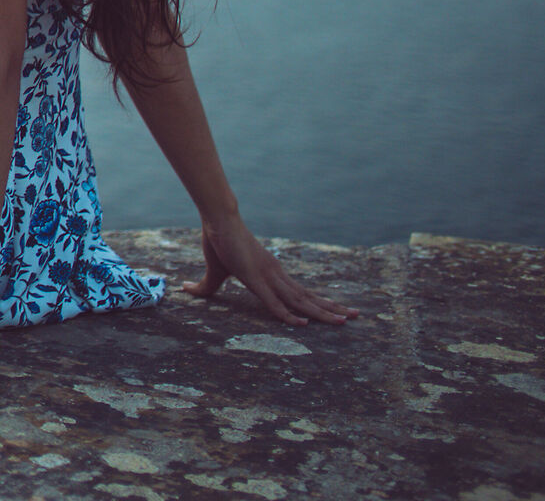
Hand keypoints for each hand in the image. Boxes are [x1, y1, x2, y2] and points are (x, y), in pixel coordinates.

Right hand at [186, 218, 360, 324]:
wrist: (218, 219)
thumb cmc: (218, 241)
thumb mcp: (214, 271)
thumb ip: (206, 286)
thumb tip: (187, 289)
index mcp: (272, 273)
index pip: (301, 293)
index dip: (319, 303)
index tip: (338, 311)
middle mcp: (276, 275)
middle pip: (309, 297)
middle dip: (332, 308)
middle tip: (357, 317)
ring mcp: (268, 276)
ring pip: (300, 301)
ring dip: (323, 312)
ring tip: (345, 321)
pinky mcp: (255, 278)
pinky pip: (274, 302)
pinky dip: (288, 315)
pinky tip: (302, 325)